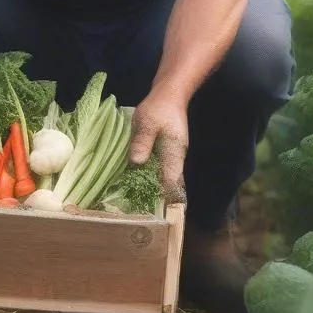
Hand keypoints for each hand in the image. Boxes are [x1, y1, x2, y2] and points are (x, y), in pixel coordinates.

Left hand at [128, 86, 188, 205]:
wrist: (170, 94)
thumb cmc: (159, 108)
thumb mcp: (147, 123)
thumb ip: (142, 142)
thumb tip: (136, 163)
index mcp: (173, 154)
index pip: (174, 184)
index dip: (169, 201)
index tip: (162, 218)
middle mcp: (175, 159)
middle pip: (170, 184)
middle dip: (159, 199)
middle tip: (142, 215)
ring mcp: (171, 156)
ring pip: (164, 178)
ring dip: (154, 189)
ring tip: (137, 204)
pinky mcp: (165, 151)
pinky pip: (159, 169)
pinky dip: (150, 177)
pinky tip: (136, 182)